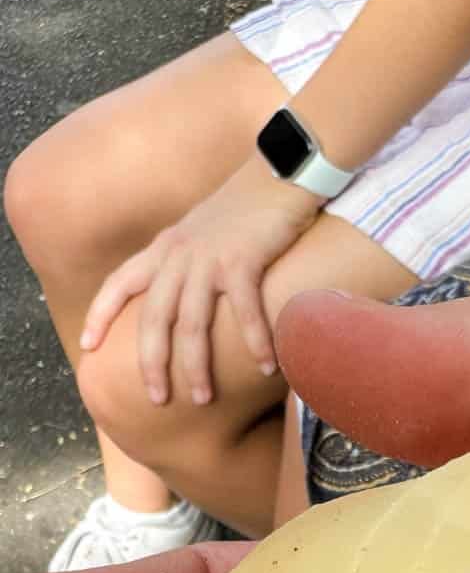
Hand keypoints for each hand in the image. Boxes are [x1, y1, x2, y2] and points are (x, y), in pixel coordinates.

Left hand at [78, 159, 319, 405]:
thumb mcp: (201, 232)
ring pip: (192, 323)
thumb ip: (186, 261)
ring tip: (201, 398)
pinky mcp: (243, 260)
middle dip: (151, 362)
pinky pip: (245, 310)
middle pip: (153, 318)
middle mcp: (179, 255)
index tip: (88, 347)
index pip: (119, 283)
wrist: (278, 173)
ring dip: (196, 365)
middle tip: (157, 399)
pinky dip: (256, 341)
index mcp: (165, 248)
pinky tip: (267, 368)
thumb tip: (185, 298)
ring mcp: (209, 258)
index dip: (100, 315)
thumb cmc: (246, 209)